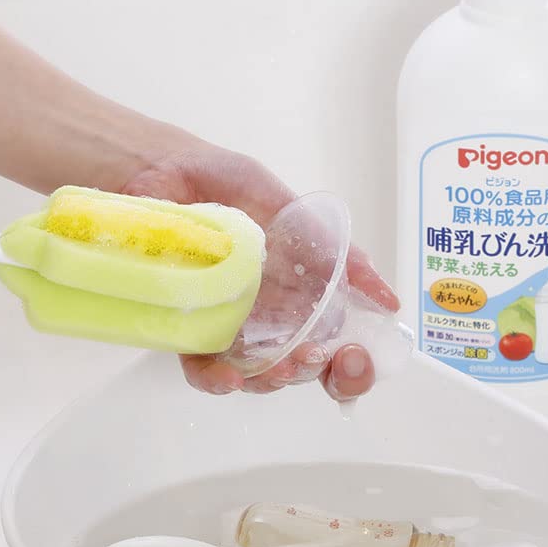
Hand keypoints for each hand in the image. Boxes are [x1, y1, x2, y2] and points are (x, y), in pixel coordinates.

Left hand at [121, 141, 398, 401]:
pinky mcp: (186, 328)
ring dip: (272, 378)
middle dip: (312, 371)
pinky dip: (218, 379)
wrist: (162, 167)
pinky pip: (203, 367)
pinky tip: (230, 375)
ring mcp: (227, 325)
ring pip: (256, 373)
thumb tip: (385, 298)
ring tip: (284, 365)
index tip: (356, 358)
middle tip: (314, 354)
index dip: (351, 365)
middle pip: (298, 366)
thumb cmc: (224, 182)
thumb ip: (331, 248)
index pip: (333, 344)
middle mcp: (266, 316)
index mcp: (298, 293)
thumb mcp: (287, 206)